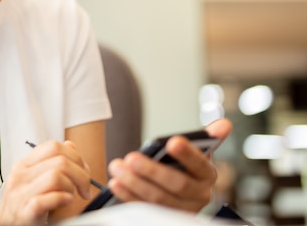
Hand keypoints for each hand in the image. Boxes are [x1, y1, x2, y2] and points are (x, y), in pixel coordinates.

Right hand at [0, 140, 92, 224]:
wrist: (8, 225)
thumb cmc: (26, 204)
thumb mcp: (38, 180)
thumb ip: (53, 162)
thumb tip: (71, 145)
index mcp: (24, 164)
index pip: (54, 147)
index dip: (75, 157)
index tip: (84, 171)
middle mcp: (20, 175)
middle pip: (60, 161)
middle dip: (81, 175)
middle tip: (85, 189)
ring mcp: (20, 194)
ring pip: (55, 177)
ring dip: (71, 187)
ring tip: (71, 197)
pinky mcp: (24, 212)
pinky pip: (45, 200)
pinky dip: (62, 199)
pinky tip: (65, 202)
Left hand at [106, 118, 232, 211]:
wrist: (178, 194)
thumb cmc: (184, 167)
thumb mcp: (196, 153)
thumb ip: (207, 138)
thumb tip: (224, 124)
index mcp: (207, 175)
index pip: (199, 164)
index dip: (187, 154)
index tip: (172, 141)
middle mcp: (199, 195)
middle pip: (177, 185)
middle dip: (152, 171)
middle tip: (131, 158)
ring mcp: (181, 210)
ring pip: (158, 199)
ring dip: (135, 183)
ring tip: (117, 168)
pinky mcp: (164, 218)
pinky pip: (145, 208)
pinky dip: (128, 196)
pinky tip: (116, 184)